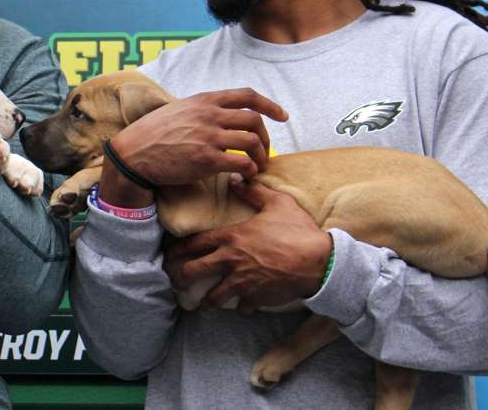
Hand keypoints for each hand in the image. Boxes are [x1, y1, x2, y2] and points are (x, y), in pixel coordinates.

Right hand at [106, 87, 285, 186]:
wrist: (134, 153)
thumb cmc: (154, 133)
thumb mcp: (180, 109)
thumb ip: (203, 109)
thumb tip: (221, 115)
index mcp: (205, 100)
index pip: (247, 96)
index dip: (270, 105)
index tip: (282, 116)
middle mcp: (210, 115)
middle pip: (254, 120)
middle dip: (265, 136)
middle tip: (263, 150)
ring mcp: (209, 137)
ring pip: (252, 142)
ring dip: (260, 156)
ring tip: (256, 166)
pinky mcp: (206, 160)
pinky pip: (241, 163)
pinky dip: (249, 170)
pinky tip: (244, 176)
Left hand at [163, 183, 331, 313]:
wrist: (318, 262)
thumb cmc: (297, 230)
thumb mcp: (276, 203)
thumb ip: (253, 191)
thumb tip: (236, 180)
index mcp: (231, 237)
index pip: (194, 244)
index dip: (178, 250)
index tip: (169, 255)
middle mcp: (231, 261)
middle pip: (194, 272)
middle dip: (181, 278)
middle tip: (177, 282)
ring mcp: (242, 282)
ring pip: (214, 297)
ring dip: (208, 299)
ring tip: (204, 302)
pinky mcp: (256, 298)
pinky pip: (242, 307)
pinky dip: (241, 307)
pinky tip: (242, 306)